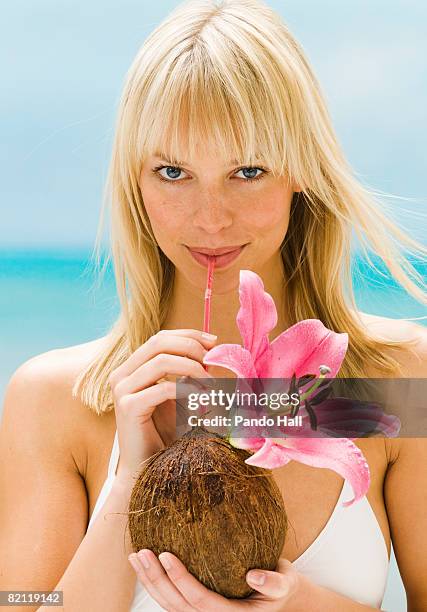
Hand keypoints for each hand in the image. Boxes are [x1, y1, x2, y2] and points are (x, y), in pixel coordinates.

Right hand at [108, 329, 216, 483]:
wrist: (147, 468)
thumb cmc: (164, 433)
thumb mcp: (179, 395)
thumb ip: (188, 372)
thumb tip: (212, 351)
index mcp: (131, 367)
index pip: (160, 337)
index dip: (188, 335)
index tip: (214, 341)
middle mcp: (121, 374)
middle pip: (159, 343)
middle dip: (191, 347)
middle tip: (213, 361)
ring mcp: (122, 390)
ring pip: (161, 361)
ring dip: (192, 368)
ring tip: (211, 384)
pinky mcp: (128, 407)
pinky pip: (163, 389)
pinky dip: (187, 390)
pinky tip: (202, 399)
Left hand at [128, 549, 301, 610]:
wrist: (275, 595)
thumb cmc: (280, 585)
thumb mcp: (285, 583)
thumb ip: (273, 583)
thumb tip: (252, 576)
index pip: (201, 601)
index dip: (181, 580)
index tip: (166, 554)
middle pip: (178, 606)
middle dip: (157, 580)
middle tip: (142, 553)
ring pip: (170, 606)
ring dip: (150, 582)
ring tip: (135, 556)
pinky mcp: (195, 609)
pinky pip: (171, 600)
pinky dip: (155, 583)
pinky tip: (144, 564)